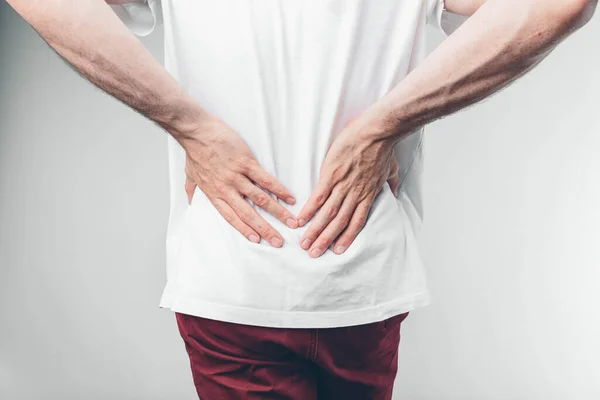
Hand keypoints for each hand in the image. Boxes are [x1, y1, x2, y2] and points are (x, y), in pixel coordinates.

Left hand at [181, 116, 297, 246]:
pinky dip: (279, 190)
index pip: (231, 218)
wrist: (196, 131)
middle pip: (249, 214)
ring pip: (261, 199)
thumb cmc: (194, 151)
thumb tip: (190, 201)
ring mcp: (237, 176)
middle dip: (266, 230)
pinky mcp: (246, 162)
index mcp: (215, 194)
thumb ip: (191, 189)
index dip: (245, 230)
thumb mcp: (190, 174)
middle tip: (279, 241)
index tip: (258, 241)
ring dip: (278, 212)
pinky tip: (290, 198)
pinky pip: (265, 179)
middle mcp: (227, 189)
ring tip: (291, 222)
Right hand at [297, 118, 398, 257]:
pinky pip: (318, 196)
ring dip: (316, 231)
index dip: (347, 238)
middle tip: (314, 255)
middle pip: (339, 223)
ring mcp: (342, 186)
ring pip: (327, 214)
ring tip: (305, 244)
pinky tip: (300, 220)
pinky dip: (309, 210)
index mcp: (368, 195)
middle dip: (326, 240)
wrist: (377, 132)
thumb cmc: (384, 148)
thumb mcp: (391, 169)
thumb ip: (391, 183)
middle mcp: (354, 195)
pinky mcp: (330, 175)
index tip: (337, 251)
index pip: (357, 222)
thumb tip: (394, 192)